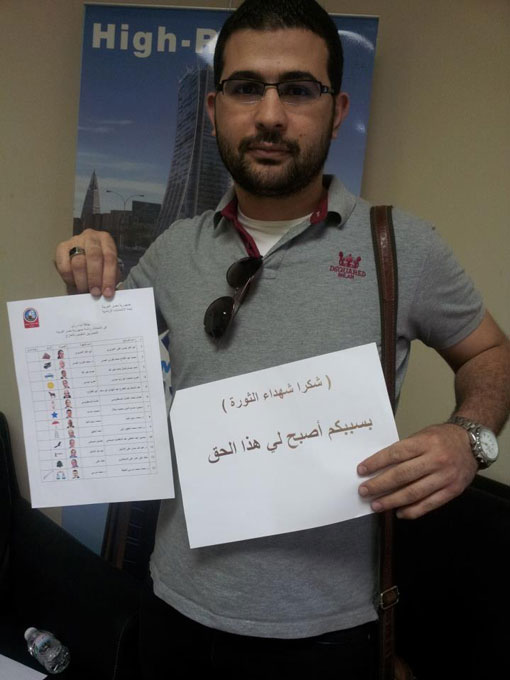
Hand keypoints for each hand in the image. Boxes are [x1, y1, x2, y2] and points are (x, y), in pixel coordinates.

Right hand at [54, 229, 119, 296]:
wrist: (84, 253)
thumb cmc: (100, 263)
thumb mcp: (110, 268)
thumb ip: (111, 278)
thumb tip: (108, 292)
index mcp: (106, 239)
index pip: (110, 257)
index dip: (109, 277)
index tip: (107, 293)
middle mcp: (91, 237)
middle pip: (93, 256)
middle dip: (94, 278)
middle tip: (95, 292)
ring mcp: (75, 241)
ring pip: (78, 262)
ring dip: (82, 280)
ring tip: (85, 290)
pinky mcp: (61, 248)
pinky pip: (64, 266)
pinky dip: (70, 279)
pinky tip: (74, 284)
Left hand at [357, 423, 477, 518]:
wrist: (471, 444)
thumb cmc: (441, 438)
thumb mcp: (422, 436)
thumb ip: (404, 450)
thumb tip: (379, 467)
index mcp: (425, 442)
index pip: (396, 453)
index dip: (377, 462)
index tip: (362, 470)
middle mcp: (436, 460)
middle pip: (402, 475)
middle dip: (380, 484)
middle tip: (364, 491)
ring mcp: (445, 477)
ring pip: (414, 493)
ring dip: (392, 501)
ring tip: (376, 505)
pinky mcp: (452, 491)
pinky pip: (429, 504)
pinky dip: (412, 511)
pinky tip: (399, 512)